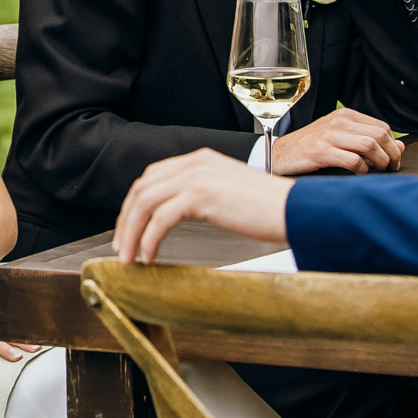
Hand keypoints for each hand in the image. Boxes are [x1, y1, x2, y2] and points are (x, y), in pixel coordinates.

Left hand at [115, 149, 293, 264]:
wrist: (296, 209)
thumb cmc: (270, 209)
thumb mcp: (229, 193)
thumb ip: (204, 195)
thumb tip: (177, 217)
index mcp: (200, 159)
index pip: (153, 177)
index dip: (135, 204)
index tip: (128, 228)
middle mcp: (195, 162)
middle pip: (143, 188)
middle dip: (126, 219)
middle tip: (121, 247)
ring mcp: (197, 176)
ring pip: (146, 203)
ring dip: (131, 232)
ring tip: (129, 257)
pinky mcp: (201, 195)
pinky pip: (161, 219)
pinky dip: (149, 239)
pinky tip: (149, 256)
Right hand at [268, 106, 402, 175]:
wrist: (281, 154)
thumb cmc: (311, 147)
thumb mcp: (340, 137)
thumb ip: (367, 139)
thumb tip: (399, 146)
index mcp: (345, 115)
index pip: (382, 127)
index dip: (394, 145)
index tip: (394, 159)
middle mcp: (339, 122)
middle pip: (380, 135)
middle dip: (391, 154)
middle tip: (391, 168)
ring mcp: (330, 135)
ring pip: (370, 145)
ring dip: (380, 162)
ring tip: (377, 171)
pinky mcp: (321, 151)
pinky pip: (353, 161)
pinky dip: (362, 170)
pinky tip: (359, 173)